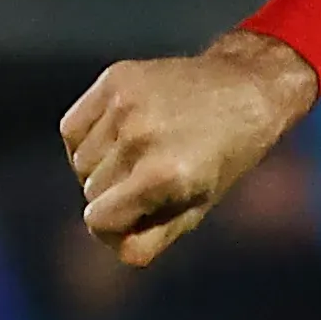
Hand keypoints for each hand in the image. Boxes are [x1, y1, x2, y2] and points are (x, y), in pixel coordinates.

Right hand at [61, 30, 319, 266]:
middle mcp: (142, 138)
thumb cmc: (225, 156)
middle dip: (117, 193)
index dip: (117, 224)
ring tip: (146, 148)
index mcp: (166, 176)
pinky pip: (72, 129)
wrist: (247, 88)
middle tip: (156, 173)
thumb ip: (148, 238)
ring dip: (104, 164)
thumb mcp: (197, 208)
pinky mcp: (115, 80)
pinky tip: (124, 130)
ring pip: (80, 161)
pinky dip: (89, 137)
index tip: (141, 212)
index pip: (98, 220)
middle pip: (91, 191)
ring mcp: (126, 105)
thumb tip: (105, 239)